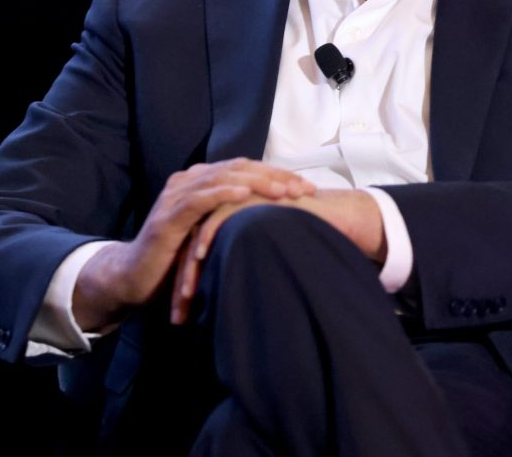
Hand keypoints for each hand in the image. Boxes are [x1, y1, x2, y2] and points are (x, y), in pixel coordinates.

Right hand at [72, 159, 313, 332]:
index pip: (246, 169)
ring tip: (284, 191)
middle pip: (239, 168)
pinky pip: (199, 199)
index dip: (278, 175)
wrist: (134, 277)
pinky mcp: (168, 216)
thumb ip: (233, 219)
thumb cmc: (177, 257)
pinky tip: (243, 194)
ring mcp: (176, 196)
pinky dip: (222, 193)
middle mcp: (188, 181)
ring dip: (256, 183)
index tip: (308, 188)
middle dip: (275, 177)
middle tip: (305, 189)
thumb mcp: (210, 233)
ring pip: (222, 178)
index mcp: (201, 182)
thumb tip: (278, 219)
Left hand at [170, 188, 385, 323]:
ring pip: (198, 234)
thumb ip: (248, 270)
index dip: (187, 285)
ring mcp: (235, 202)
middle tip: (177, 316)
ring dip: (189, 268)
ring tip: (185, 299)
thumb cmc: (304, 241)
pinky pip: (218, 216)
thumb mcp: (266, 257)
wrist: (334, 216)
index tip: (182, 316)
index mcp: (228, 225)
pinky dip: (207, 237)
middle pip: (190, 247)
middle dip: (181, 282)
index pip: (195, 255)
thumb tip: (239, 312)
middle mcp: (227, 213)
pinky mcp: (246, 195)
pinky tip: (201, 257)